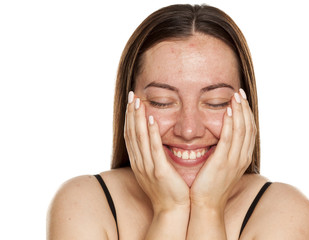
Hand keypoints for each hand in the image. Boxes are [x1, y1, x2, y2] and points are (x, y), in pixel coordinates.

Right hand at [124, 91, 189, 212]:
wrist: (172, 209)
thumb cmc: (167, 189)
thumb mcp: (155, 170)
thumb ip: (153, 155)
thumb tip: (154, 139)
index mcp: (138, 162)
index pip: (130, 135)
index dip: (129, 118)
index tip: (132, 102)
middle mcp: (139, 162)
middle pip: (131, 133)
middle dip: (131, 113)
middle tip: (132, 95)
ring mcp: (148, 167)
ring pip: (139, 138)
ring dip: (138, 118)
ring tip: (138, 102)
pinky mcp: (159, 171)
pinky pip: (154, 149)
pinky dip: (152, 133)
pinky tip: (152, 119)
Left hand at [190, 89, 256, 210]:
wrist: (206, 205)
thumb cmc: (210, 185)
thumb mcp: (222, 167)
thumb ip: (225, 152)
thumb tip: (221, 139)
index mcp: (242, 158)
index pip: (249, 131)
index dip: (247, 114)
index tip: (241, 100)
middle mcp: (242, 157)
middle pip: (248, 127)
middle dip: (245, 108)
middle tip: (239, 92)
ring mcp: (234, 160)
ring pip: (242, 130)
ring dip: (239, 111)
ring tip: (235, 96)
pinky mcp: (223, 162)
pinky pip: (229, 138)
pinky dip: (230, 123)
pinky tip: (228, 110)